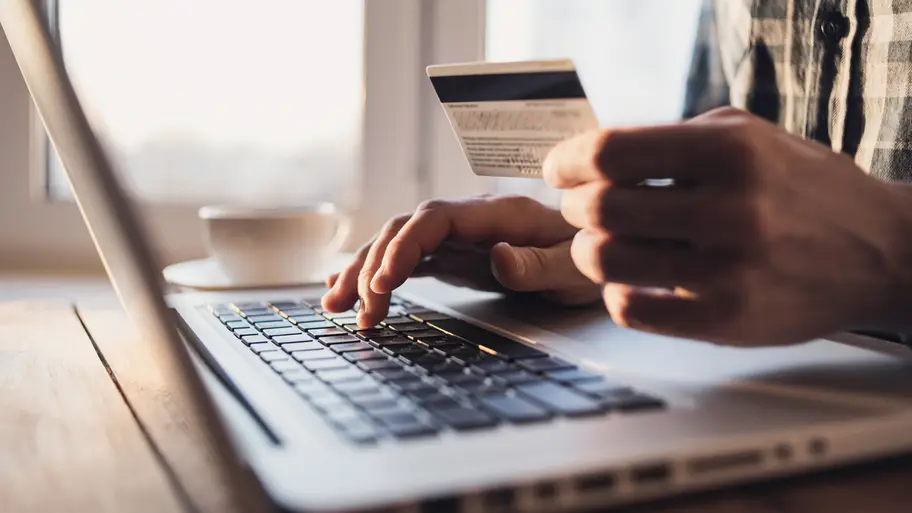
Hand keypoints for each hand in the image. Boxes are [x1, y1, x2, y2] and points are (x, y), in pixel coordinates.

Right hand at [321, 195, 601, 326]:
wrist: (595, 249)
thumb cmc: (587, 256)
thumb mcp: (574, 267)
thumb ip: (536, 264)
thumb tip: (496, 258)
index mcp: (496, 214)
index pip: (433, 219)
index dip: (403, 247)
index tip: (382, 284)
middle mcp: (469, 219)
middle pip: (404, 229)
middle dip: (373, 266)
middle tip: (358, 312)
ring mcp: (457, 236)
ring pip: (397, 243)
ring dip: (363, 271)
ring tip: (334, 304)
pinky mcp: (452, 255)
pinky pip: (406, 259)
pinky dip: (376, 273)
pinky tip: (347, 287)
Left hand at [543, 107, 911, 345]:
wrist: (880, 250)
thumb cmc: (800, 187)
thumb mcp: (746, 135)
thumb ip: (671, 141)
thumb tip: (590, 158)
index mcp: (730, 152)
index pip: (611, 151)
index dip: (569, 160)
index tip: (559, 169)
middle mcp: (730, 209)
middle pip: (600, 209)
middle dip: (575, 206)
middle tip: (581, 207)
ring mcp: (729, 270)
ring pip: (606, 261)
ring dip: (587, 250)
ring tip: (600, 243)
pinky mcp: (726, 320)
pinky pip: (630, 310)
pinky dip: (615, 293)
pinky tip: (630, 282)